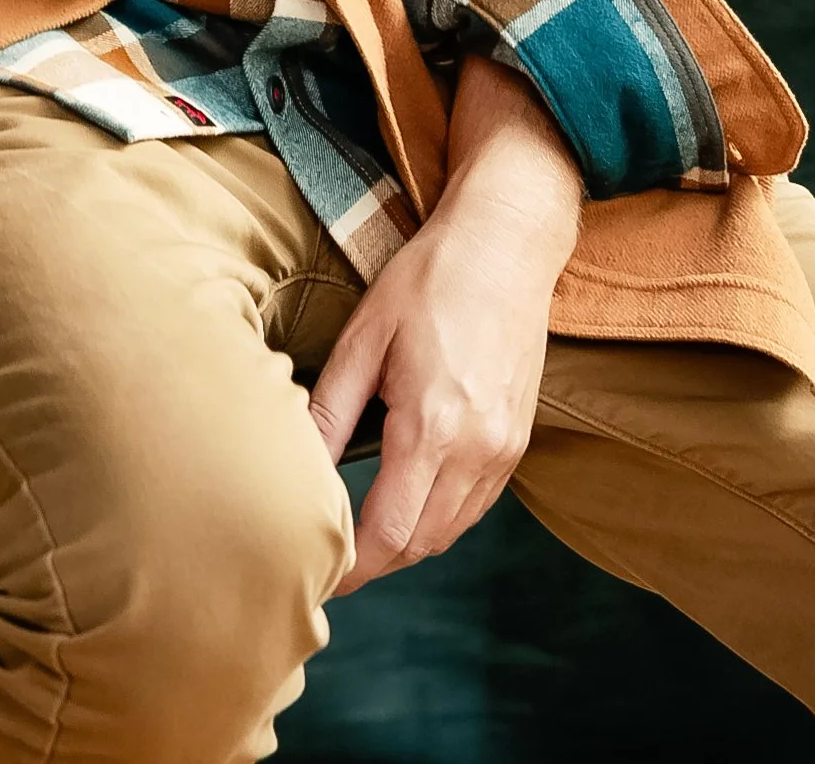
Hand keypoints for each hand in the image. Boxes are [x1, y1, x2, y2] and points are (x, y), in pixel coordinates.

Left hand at [307, 56, 580, 593]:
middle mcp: (477, 450)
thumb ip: (331, 411)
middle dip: (375, 560)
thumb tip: (296, 468)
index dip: (351, 565)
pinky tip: (410, 494)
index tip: (318, 570)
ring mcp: (504, 449)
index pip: (388, 533)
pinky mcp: (518, 441)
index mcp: (433, 427)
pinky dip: (441, 517)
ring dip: (407, 541)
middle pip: (420, 544)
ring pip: (450, 531)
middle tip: (331, 553)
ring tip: (363, 528)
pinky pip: (476, 505)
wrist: (505, 243)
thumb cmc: (429, 278)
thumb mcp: (365, 337)